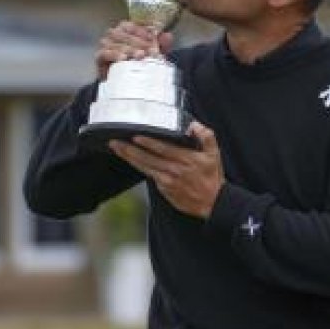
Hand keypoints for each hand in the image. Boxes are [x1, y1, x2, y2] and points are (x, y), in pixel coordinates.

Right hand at [96, 21, 173, 79]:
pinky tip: (124, 58)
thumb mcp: (153, 54)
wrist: (124, 83)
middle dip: (138, 40)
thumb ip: (161, 45)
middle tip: (150, 50)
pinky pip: (104, 53)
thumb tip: (168, 36)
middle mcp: (114, 34)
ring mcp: (105, 44)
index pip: (132, 23)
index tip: (153, 36)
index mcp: (126, 29)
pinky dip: (114, 54)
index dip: (142, 28)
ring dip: (129, 47)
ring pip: (114, 41)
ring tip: (140, 55)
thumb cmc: (138, 63)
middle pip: (123, 30)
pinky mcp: (99, 57)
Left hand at [108, 122, 223, 218]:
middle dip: (129, 150)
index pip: (162, 149)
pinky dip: (139, 168)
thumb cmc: (212, 178)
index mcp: (186, 160)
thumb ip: (206, 135)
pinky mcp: (164, 190)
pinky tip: (131, 161)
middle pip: (147, 158)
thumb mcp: (214, 154)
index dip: (148, 143)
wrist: (213, 203)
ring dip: (129, 158)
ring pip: (144, 168)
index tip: (135, 136)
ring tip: (117, 149)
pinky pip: (149, 176)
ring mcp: (167, 182)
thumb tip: (192, 125)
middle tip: (115, 142)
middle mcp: (174, 170)